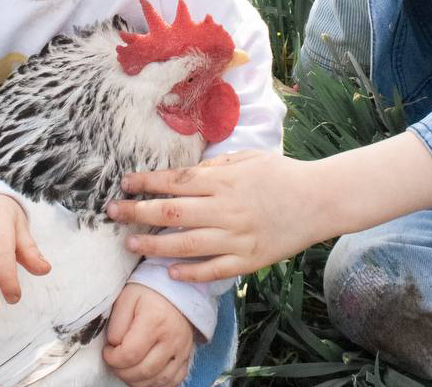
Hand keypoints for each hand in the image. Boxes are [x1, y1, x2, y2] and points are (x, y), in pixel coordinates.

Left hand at [102, 283, 193, 386]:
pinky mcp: (187, 356)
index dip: (112, 358)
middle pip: (143, 372)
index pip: (129, 354)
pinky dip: (156, 383)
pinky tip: (144, 374)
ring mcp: (182, 350)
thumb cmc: (149, 292)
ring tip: (127, 368)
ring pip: (158, 381)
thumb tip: (114, 346)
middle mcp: (171, 338)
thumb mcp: (126, 297)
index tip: (107, 350)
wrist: (177, 289)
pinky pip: (173, 381)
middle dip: (121, 372)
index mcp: (155, 320)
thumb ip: (116, 323)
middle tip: (114, 361)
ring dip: (137, 381)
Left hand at [106, 150, 327, 281]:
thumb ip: (215, 166)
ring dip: (153, 246)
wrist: (319, 200)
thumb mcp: (247, 159)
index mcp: (223, 181)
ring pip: (186, 245)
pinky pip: (213, 270)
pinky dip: (190, 273)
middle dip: (137, 212)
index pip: (175, 181)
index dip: (146, 182)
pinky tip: (170, 272)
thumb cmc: (281, 174)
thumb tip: (183, 171)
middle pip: (171, 212)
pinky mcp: (248, 260)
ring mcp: (236, 237)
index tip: (125, 183)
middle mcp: (225, 209)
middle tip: (112, 212)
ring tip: (130, 244)